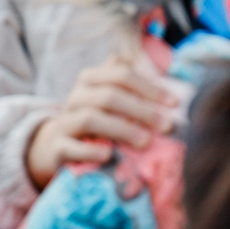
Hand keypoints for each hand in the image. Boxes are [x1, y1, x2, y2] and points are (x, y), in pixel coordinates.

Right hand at [24, 56, 184, 189]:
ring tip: (144, 142)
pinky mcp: (56, 147)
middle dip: (141, 110)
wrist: (55, 146)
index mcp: (91, 79)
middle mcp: (76, 96)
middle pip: (109, 96)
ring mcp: (64, 121)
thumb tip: (168, 86)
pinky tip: (109, 155)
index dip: (149, 86)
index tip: (174, 103)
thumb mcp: (109, 101)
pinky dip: (91, 150)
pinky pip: (71, 146)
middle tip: (167, 126)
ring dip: (121, 128)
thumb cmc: (94, 122)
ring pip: (90, 118)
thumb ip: (132, 88)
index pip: (121, 74)